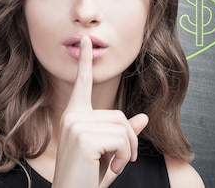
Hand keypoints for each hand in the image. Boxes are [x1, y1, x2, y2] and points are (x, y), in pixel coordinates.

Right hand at [51, 36, 148, 187]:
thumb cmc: (87, 179)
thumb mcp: (110, 154)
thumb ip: (124, 134)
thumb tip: (141, 117)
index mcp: (74, 116)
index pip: (82, 84)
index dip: (85, 62)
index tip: (86, 41)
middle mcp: (72, 117)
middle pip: (119, 115)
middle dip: (129, 140)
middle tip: (120, 162)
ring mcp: (76, 126)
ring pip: (123, 128)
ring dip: (127, 151)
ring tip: (112, 166)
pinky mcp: (84, 138)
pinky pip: (121, 140)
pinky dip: (124, 158)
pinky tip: (110, 169)